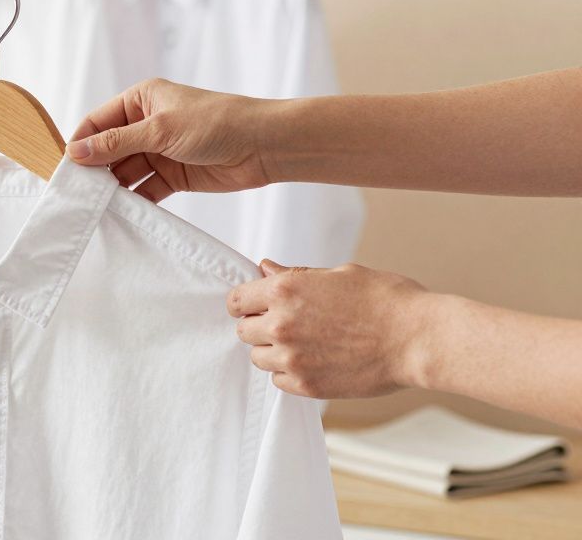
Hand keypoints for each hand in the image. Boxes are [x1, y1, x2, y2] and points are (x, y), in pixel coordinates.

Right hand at [68, 79, 274, 201]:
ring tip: (97, 206)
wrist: (264, 146)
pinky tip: (122, 211)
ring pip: (125, 171)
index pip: (98, 121)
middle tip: (78, 193)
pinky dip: (134, 199)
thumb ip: (116, 143)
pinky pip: (145, 188)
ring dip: (113, 187)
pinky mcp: (174, 175)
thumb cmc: (216, 123)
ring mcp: (160, 151)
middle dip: (94, 169)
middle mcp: (147, 124)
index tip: (66, 169)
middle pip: (108, 149)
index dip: (81, 143)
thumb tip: (76, 151)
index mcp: (141, 100)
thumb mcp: (160, 130)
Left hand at [227, 261, 438, 398]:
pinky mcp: (307, 385)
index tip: (256, 306)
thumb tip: (265, 269)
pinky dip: (290, 373)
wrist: (419, 338)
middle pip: (243, 331)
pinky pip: (279, 381)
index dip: (246, 302)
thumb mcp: (339, 274)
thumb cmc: (386, 299)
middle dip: (259, 326)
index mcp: (284, 290)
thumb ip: (295, 275)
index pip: (236, 301)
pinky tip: (314, 362)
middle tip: (287, 325)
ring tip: (305, 344)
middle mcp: (280, 325)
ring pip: (258, 358)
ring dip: (273, 352)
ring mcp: (292, 358)